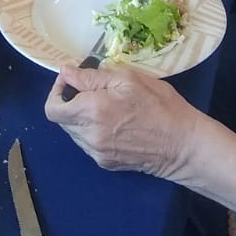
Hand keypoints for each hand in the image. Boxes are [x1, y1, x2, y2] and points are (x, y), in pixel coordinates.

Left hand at [45, 65, 203, 181]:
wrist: (183, 145)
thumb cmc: (160, 105)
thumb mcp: (128, 79)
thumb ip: (91, 77)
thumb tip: (66, 73)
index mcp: (92, 111)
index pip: (53, 108)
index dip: (56, 90)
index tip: (71, 79)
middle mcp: (89, 136)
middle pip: (61, 120)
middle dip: (69, 101)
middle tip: (90, 89)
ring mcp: (97, 153)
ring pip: (73, 132)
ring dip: (80, 116)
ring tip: (104, 105)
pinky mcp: (106, 163)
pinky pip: (87, 143)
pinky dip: (91, 130)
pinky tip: (112, 122)